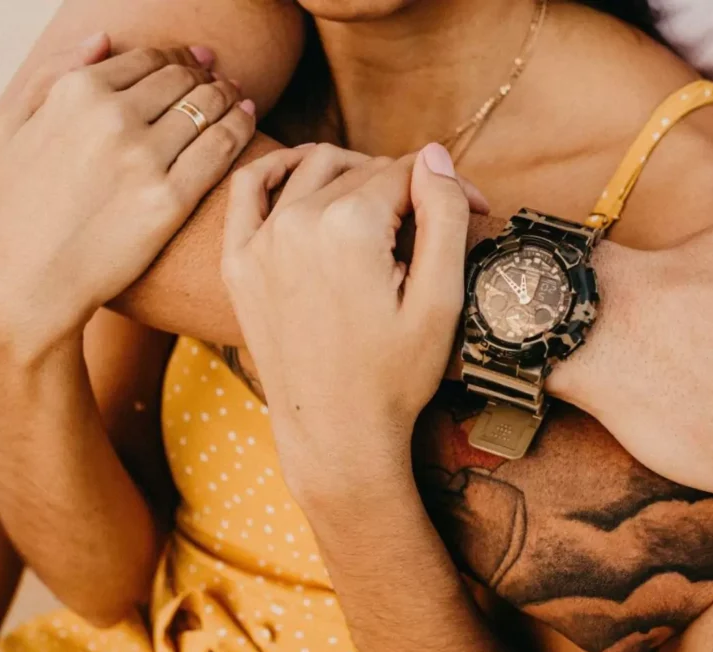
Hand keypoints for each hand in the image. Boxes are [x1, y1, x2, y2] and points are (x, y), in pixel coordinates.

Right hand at [0, 35, 255, 359]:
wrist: (29, 281)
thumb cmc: (17, 207)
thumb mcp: (12, 128)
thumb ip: (53, 75)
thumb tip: (102, 41)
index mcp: (76, 94)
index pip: (146, 60)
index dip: (177, 58)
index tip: (193, 63)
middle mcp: (113, 118)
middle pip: (181, 80)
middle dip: (205, 75)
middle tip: (221, 80)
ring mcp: (144, 159)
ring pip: (206, 109)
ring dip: (227, 96)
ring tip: (236, 98)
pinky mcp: (170, 199)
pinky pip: (220, 149)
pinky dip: (240, 127)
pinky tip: (247, 119)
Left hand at [221, 143, 487, 502]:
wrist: (336, 434)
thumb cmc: (395, 375)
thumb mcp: (440, 300)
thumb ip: (442, 215)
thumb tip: (434, 155)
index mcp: (350, 227)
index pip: (405, 172)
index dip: (445, 186)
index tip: (474, 207)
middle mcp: (297, 222)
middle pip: (362, 170)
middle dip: (405, 185)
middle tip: (435, 220)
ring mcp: (260, 241)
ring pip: (313, 169)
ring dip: (353, 172)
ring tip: (384, 203)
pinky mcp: (239, 263)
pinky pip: (249, 189)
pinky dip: (277, 169)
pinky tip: (303, 172)